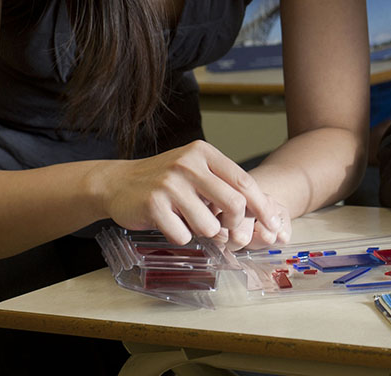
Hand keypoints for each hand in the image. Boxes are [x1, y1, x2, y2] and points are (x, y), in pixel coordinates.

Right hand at [97, 140, 290, 249]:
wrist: (117, 183)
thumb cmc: (165, 180)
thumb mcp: (195, 170)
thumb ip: (224, 185)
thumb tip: (262, 210)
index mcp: (204, 153)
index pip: (244, 182)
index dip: (262, 207)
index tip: (273, 225)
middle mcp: (188, 164)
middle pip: (233, 205)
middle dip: (234, 224)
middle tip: (225, 230)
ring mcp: (169, 183)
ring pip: (208, 225)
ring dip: (202, 231)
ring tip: (186, 220)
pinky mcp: (153, 204)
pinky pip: (182, 235)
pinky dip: (179, 236)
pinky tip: (168, 223)